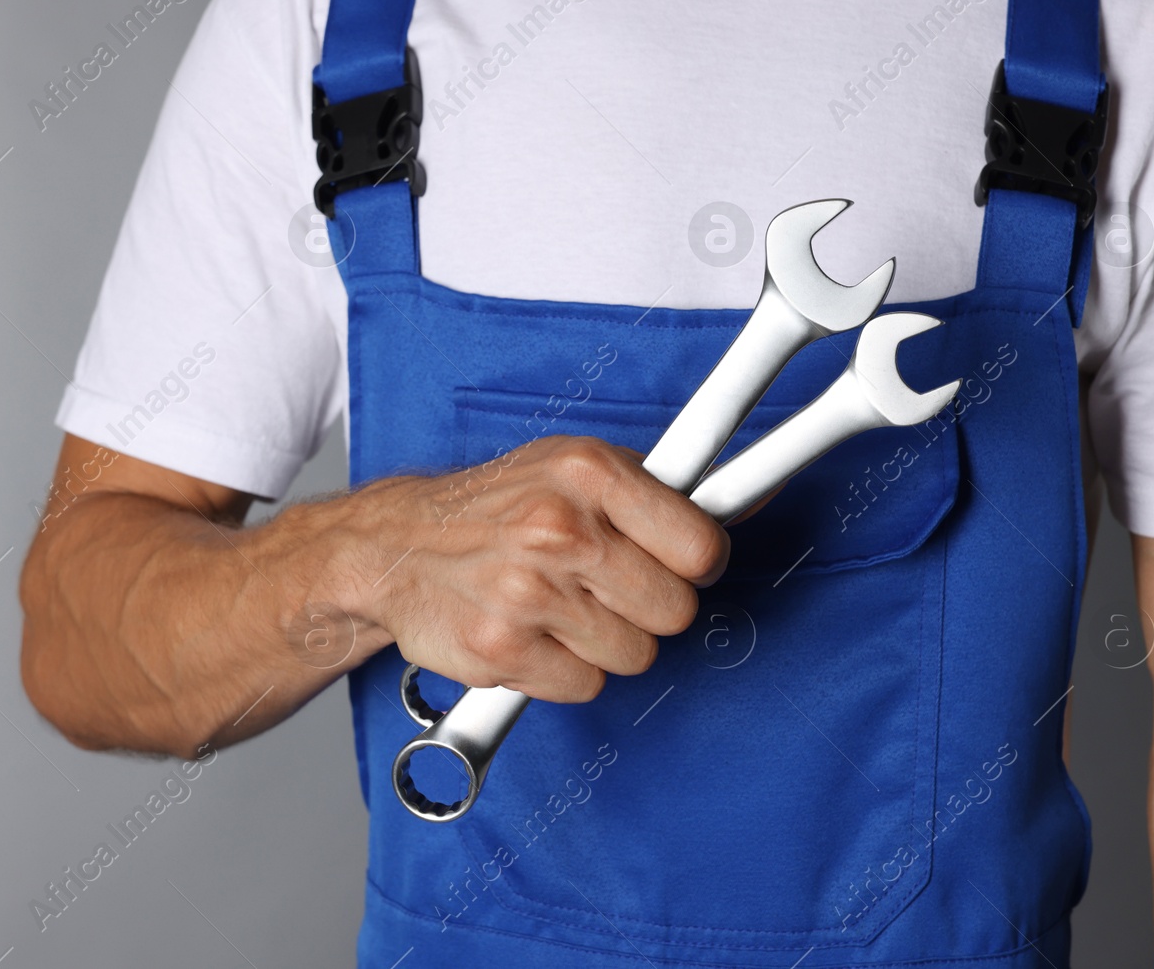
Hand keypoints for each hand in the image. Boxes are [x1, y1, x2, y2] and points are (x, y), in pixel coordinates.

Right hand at [339, 436, 729, 703]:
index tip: (678, 564)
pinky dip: (564, 670)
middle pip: (676, 611)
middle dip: (649, 607)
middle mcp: (559, 529)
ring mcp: (528, 593)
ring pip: (636, 655)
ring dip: (605, 641)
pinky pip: (585, 685)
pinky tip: (534, 633)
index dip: (697, 564)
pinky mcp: (503, 650)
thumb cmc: (496, 505)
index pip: (701, 547)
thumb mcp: (575, 467)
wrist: (396, 546)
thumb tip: (757, 497)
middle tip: (606, 586)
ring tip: (562, 606)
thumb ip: (659, 491)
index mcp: (588, 473)